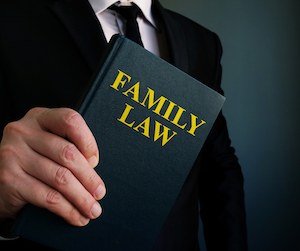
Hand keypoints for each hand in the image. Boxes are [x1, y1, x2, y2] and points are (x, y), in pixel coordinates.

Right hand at [0, 108, 105, 226]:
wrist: (1, 180)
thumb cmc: (34, 159)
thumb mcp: (47, 144)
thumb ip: (67, 146)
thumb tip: (94, 169)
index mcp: (39, 118)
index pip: (70, 120)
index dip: (88, 141)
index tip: (96, 161)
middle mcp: (23, 131)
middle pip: (67, 153)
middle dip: (89, 178)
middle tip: (100, 193)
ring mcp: (13, 154)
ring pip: (60, 178)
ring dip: (81, 198)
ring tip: (93, 209)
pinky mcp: (9, 179)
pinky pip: (47, 197)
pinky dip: (67, 209)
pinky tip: (77, 216)